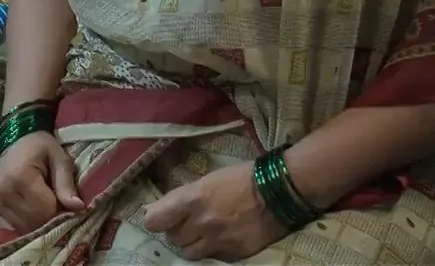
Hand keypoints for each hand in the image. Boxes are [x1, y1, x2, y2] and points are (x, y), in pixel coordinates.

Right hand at [0, 131, 84, 231]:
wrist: (16, 143)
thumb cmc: (41, 149)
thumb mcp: (60, 159)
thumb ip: (67, 183)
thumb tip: (78, 207)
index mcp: (19, 177)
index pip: (46, 210)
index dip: (60, 210)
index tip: (65, 201)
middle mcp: (2, 191)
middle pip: (34, 221)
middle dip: (49, 218)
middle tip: (55, 202)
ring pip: (24, 227)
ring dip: (37, 221)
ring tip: (41, 204)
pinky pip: (13, 227)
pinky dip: (25, 222)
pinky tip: (29, 209)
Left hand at [141, 162, 288, 260]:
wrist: (279, 192)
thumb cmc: (242, 178)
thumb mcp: (208, 180)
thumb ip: (183, 197)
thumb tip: (157, 210)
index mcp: (193, 198)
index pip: (155, 220)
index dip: (155, 220)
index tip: (159, 218)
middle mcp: (202, 223)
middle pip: (173, 238)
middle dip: (177, 231)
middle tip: (188, 222)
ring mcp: (218, 241)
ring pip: (189, 253)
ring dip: (191, 244)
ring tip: (202, 234)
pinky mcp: (234, 254)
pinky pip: (212, 257)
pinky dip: (212, 250)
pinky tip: (221, 239)